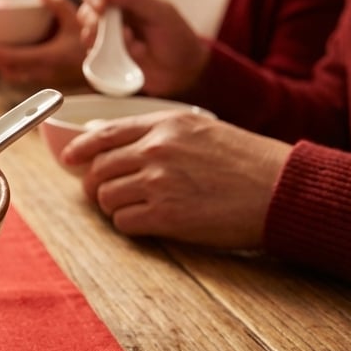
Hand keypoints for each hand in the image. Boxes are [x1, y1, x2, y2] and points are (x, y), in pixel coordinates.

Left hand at [0, 0, 85, 86]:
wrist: (107, 65)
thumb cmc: (91, 42)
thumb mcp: (75, 18)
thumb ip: (56, 3)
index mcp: (48, 57)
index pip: (12, 56)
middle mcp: (43, 71)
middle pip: (7, 69)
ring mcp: (44, 78)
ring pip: (13, 76)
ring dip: (0, 64)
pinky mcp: (46, 80)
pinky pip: (22, 77)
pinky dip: (11, 68)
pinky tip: (8, 57)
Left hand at [62, 110, 288, 249]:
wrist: (282, 189)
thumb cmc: (248, 160)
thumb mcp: (201, 129)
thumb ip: (159, 132)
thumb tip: (117, 141)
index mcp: (164, 125)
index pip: (104, 133)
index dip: (80, 148)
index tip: (68, 158)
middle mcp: (156, 149)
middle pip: (98, 168)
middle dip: (94, 183)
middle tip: (101, 193)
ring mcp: (159, 182)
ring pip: (106, 196)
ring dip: (112, 205)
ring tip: (130, 209)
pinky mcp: (167, 215)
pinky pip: (124, 222)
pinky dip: (129, 225)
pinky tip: (145, 223)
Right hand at [79, 0, 210, 95]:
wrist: (184, 70)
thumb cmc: (175, 35)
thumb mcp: (160, 11)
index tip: (100, 7)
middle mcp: (112, 14)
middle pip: (86, 11)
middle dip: (96, 23)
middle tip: (116, 32)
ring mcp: (107, 36)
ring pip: (87, 34)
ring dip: (105, 42)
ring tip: (132, 46)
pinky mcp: (106, 57)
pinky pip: (93, 56)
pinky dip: (108, 58)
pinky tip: (130, 58)